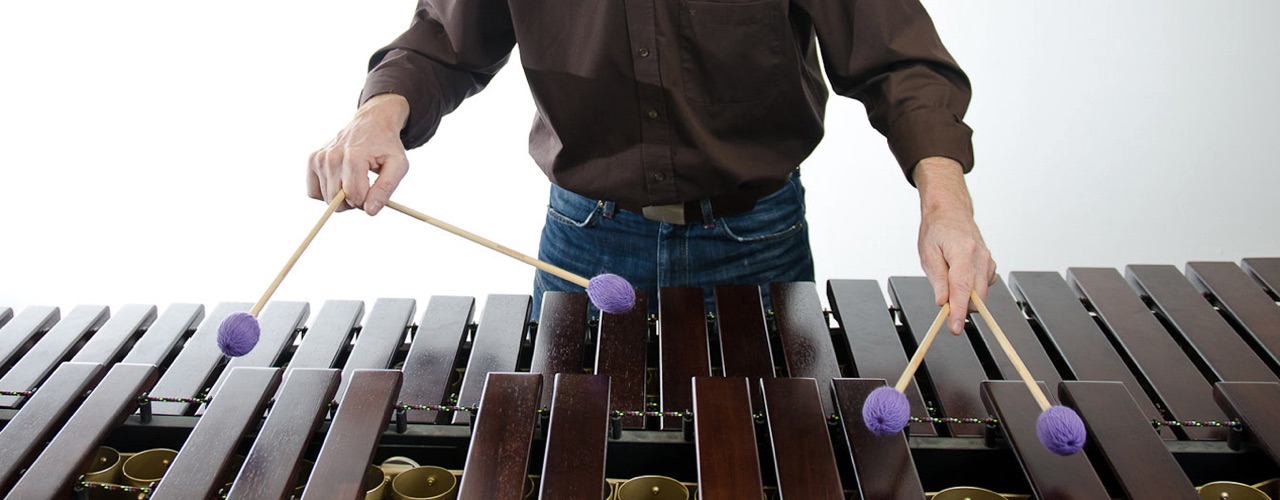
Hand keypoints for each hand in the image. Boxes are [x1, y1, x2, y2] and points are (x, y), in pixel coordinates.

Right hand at [307, 93, 410, 214]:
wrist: (372, 122)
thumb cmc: (387, 145)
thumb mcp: (398, 165)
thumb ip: (386, 189)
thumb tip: (369, 211)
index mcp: (353, 157)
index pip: (354, 197)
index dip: (367, 201)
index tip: (374, 189)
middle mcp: (332, 157)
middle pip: (337, 201)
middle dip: (354, 202)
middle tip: (365, 186)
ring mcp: (319, 158)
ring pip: (326, 199)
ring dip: (342, 197)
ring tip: (354, 179)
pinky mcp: (312, 160)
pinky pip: (313, 192)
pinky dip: (327, 192)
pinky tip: (340, 180)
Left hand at [913, 157, 995, 334]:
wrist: (951, 212)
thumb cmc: (937, 230)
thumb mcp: (928, 254)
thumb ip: (938, 280)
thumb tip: (943, 302)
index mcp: (963, 252)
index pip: (963, 289)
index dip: (959, 311)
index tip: (955, 327)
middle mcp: (981, 257)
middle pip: (976, 295)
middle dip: (962, 309)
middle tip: (945, 315)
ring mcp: (988, 261)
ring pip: (981, 294)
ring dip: (965, 298)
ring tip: (947, 280)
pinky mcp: (990, 265)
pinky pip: (982, 287)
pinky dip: (971, 290)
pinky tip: (958, 277)